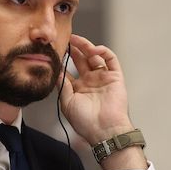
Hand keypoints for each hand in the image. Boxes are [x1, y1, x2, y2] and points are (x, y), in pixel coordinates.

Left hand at [60, 35, 142, 168]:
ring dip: (86, 47)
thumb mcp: (67, 102)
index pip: (69, 70)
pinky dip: (103, 51)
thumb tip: (56, 70)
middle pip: (81, 60)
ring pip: (95, 57)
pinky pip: (111, 59)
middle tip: (66, 39)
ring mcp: (103, 78)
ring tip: (76, 40)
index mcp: (78, 89)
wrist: (104, 130)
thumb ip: (62, 85)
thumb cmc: (85, 121)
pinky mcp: (115, 77)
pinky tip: (93, 49)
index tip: (54, 51)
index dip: (62, 60)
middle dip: (74, 49)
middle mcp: (91, 81)